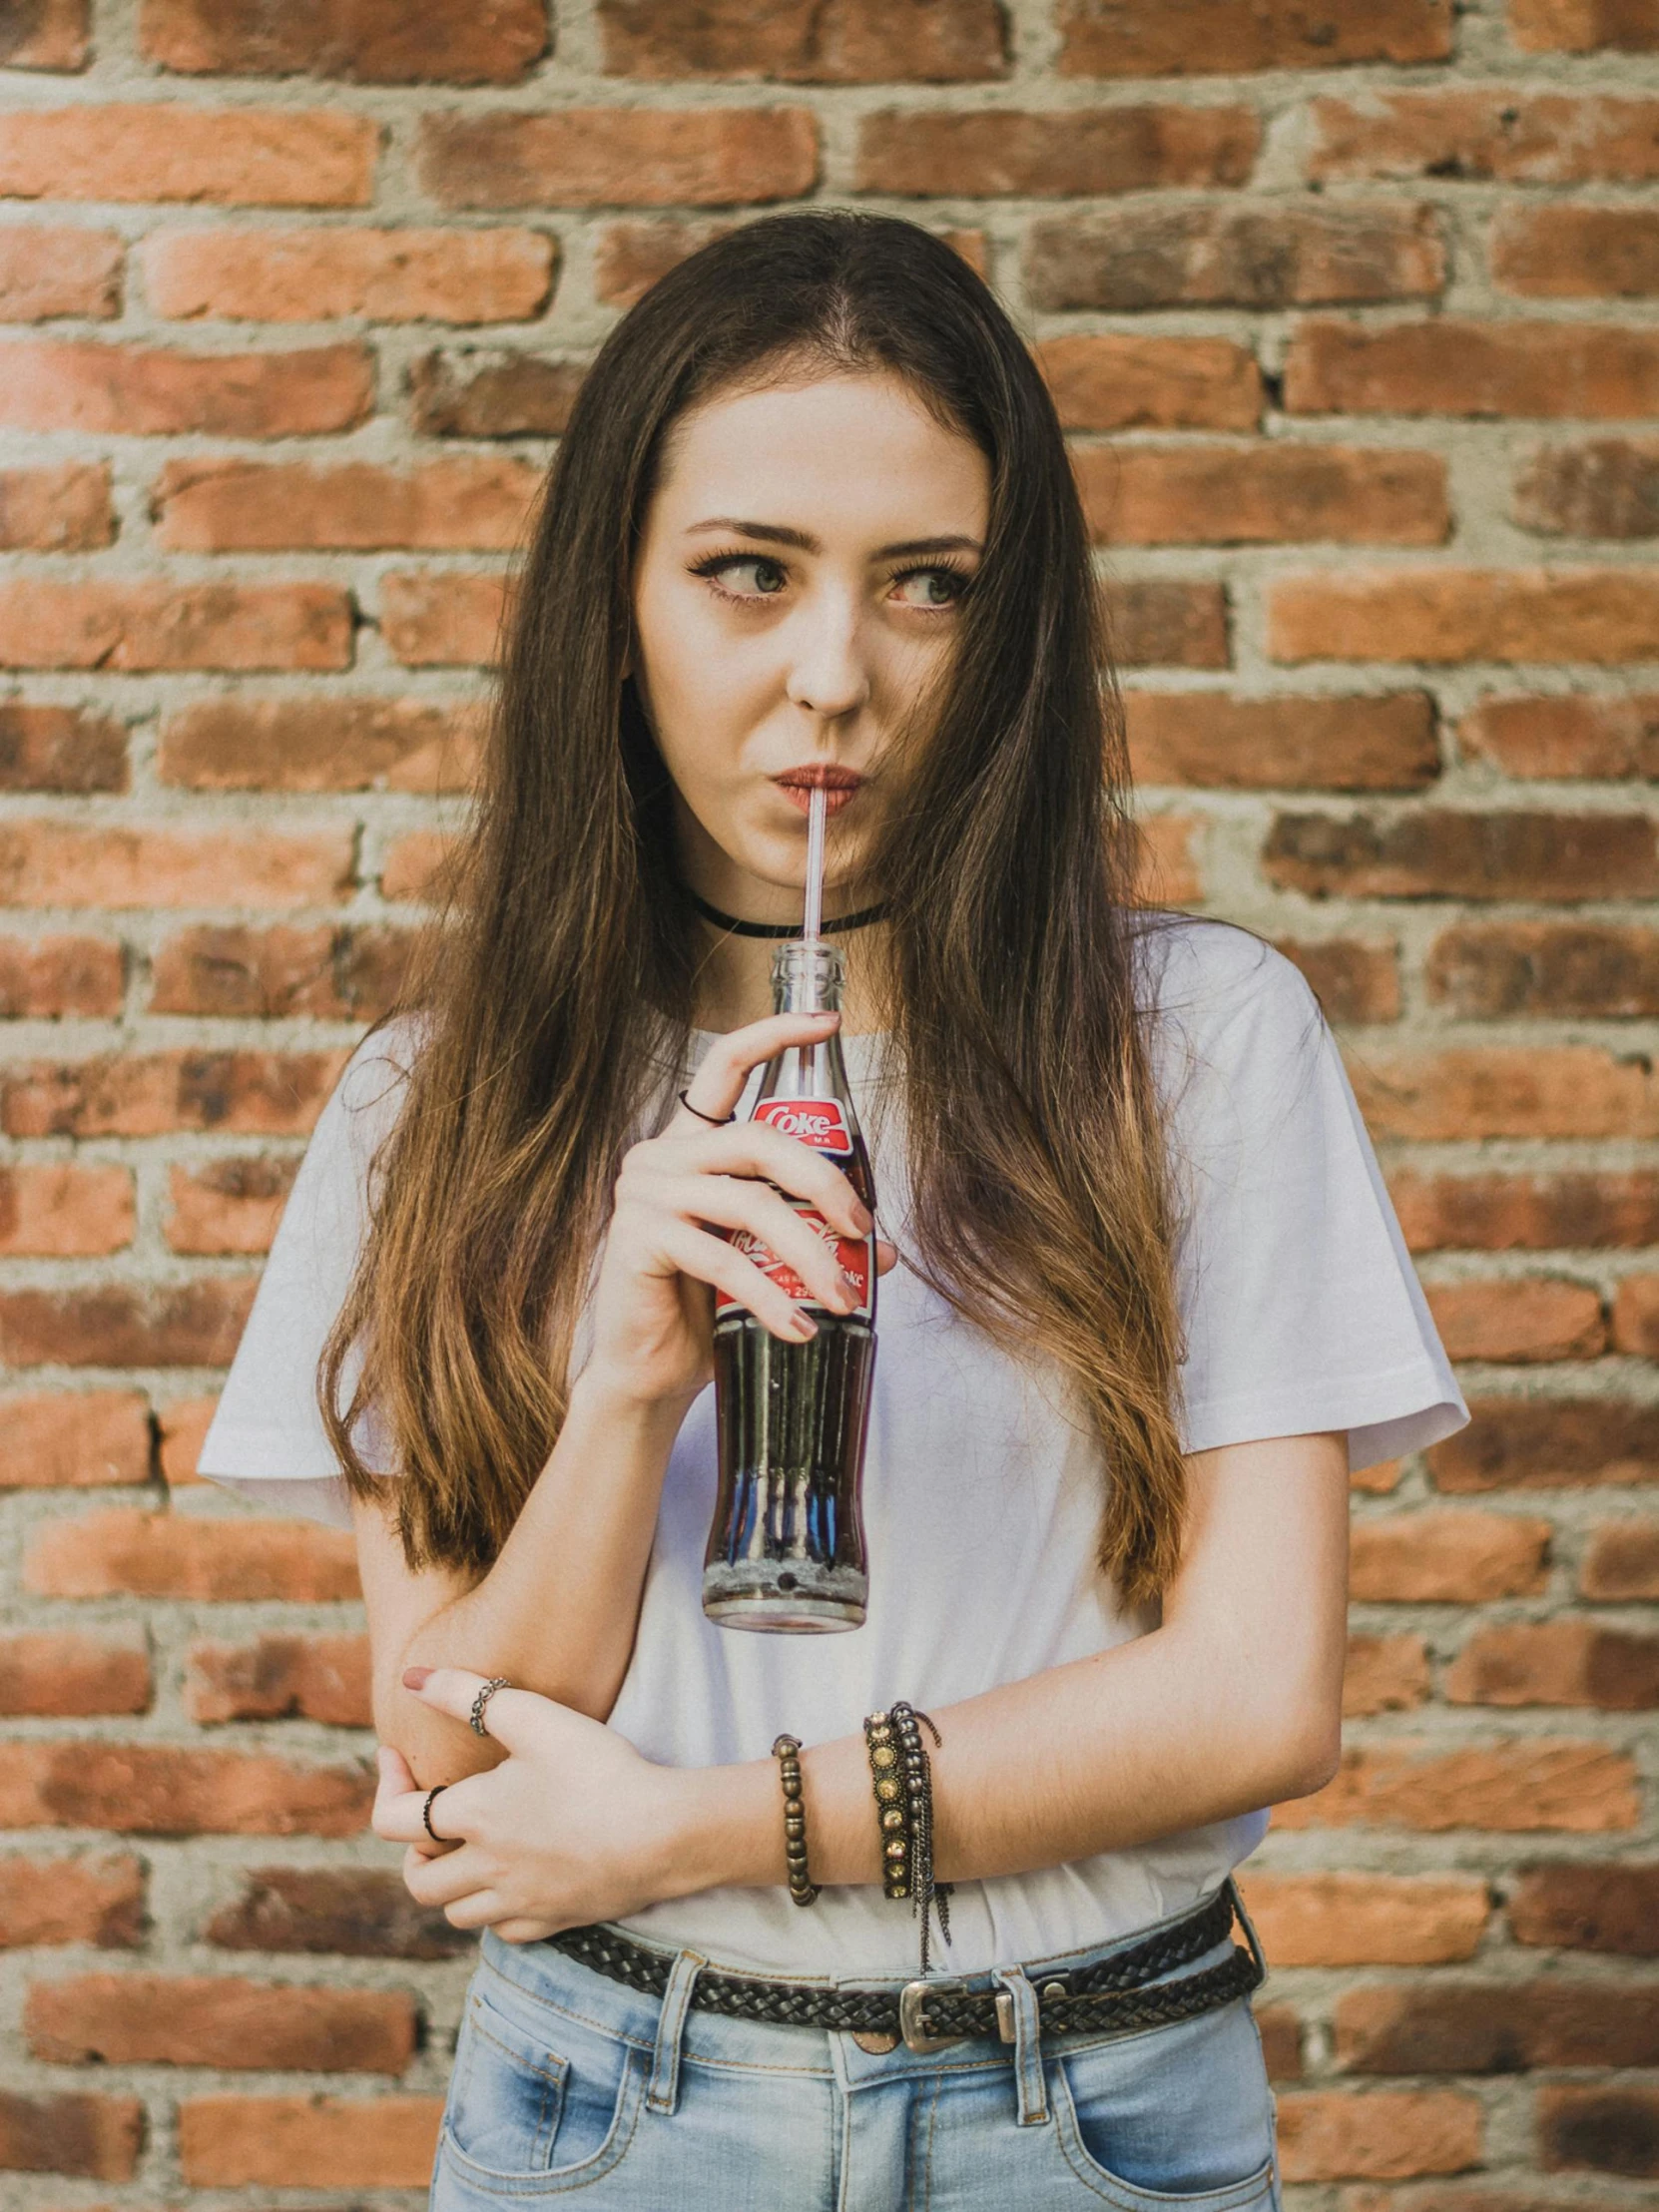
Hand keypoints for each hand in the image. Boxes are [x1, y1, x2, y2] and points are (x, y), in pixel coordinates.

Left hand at [371, 1668, 707, 1942]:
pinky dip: (495, 1909)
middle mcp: (487, 1869)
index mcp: (474, 1818)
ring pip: (456, 1913)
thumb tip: (410, 1678)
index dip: (386, 1785)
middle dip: (414, 1850)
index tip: (398, 1758)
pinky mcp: (555, 1920)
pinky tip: (514, 1878)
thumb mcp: (533, 1716)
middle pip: (419, 1881)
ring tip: (472, 1848)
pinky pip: (504, 1931)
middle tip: (434, 1818)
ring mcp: (520, 1902)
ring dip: (451, 1884)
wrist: (663, 1833)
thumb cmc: (599, 1771)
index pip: (392, 1820)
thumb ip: (467, 1694)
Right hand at [583, 1009, 895, 1412]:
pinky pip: (721, 1258)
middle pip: (758, 1140)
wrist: (649, 1369)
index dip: (773, 1036)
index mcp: (691, 1144)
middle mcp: (662, 1156)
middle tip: (862, 1232)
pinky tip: (799, 1326)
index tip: (826, 1024)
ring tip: (843, 1299)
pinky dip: (770, 1296)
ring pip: (749, 1203)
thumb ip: (812, 1238)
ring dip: (808, 1255)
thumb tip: (883, 1250)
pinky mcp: (638, 1238)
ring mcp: (645, 1193)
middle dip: (824, 1183)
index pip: (725, 1066)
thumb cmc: (704, 1307)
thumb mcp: (765, 1262)